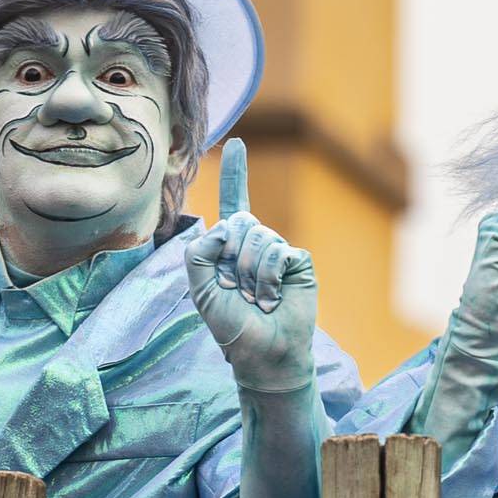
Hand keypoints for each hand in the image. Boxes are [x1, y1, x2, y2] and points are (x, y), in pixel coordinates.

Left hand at [188, 140, 317, 391]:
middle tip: (237, 291)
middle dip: (232, 257)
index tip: (238, 144)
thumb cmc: (231, 327)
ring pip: (259, 238)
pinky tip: (272, 297)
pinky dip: (268, 277)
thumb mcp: (198, 289)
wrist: (264, 354)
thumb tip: (225, 226)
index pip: (234, 202)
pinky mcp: (299, 262)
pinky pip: (279, 252)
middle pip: (240, 222)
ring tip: (256, 300)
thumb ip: (197, 251)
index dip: (235, 174)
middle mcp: (257, 244)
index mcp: (231, 247)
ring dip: (250, 274)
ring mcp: (280, 252)